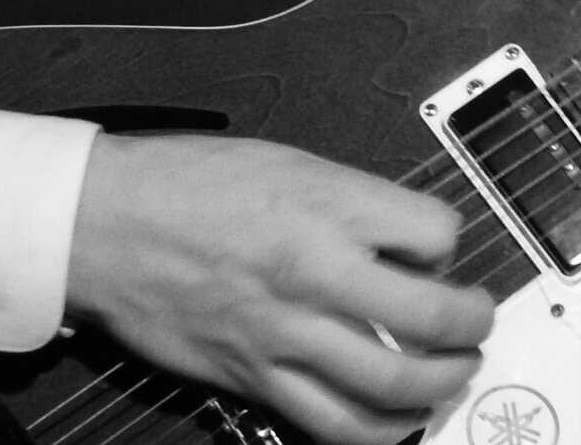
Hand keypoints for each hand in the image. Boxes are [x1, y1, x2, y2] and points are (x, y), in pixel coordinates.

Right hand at [66, 133, 494, 444]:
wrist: (103, 223)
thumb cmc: (185, 183)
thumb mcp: (288, 162)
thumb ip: (351, 202)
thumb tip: (403, 236)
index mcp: (327, 204)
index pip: (437, 232)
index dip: (451, 241)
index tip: (442, 248)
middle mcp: (315, 270)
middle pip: (431, 318)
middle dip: (472, 325)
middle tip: (478, 322)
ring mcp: (285, 333)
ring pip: (393, 384)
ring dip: (441, 384)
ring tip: (455, 373)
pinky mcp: (254, 378)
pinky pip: (333, 424)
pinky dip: (380, 431)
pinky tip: (398, 420)